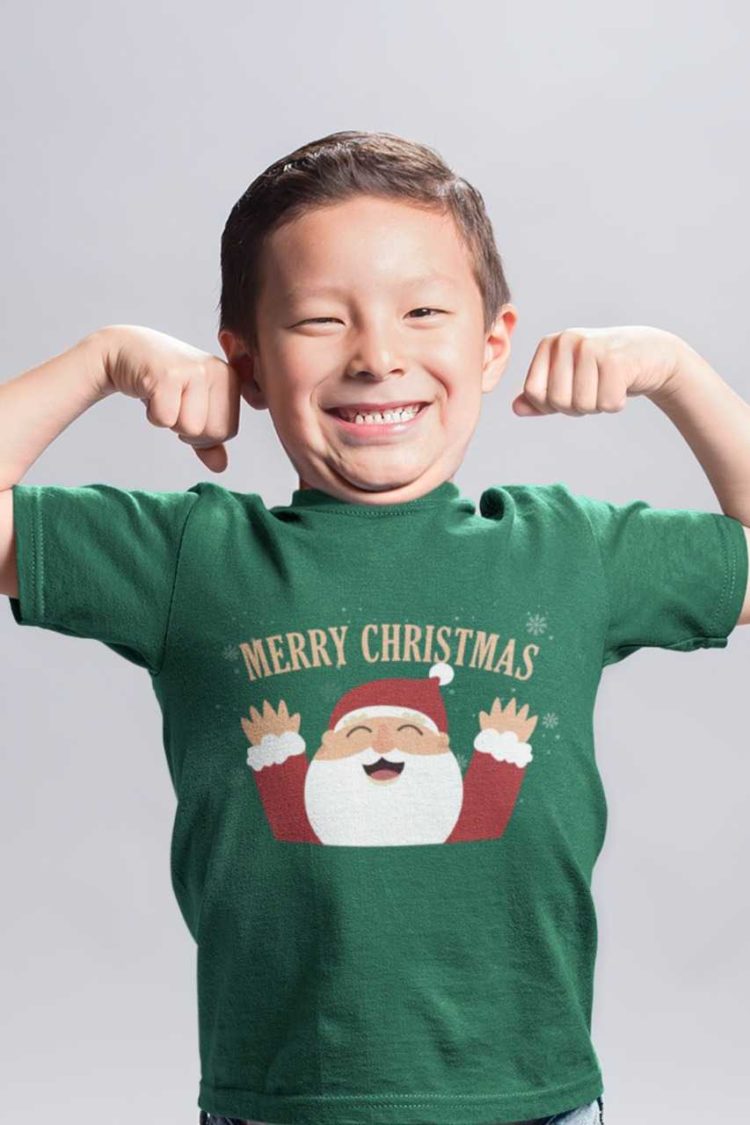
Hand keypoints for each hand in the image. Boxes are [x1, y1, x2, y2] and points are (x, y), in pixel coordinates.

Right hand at [99, 324, 241, 471]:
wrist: (125, 350)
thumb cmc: (162, 381)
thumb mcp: (191, 408)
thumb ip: (209, 439)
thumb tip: (221, 466)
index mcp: (230, 378)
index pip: (228, 432)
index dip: (202, 432)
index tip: (186, 407)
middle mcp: (218, 370)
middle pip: (214, 434)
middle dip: (187, 429)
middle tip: (172, 402)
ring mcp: (195, 370)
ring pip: (191, 428)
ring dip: (168, 420)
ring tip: (162, 395)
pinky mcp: (168, 374)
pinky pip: (165, 420)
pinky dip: (152, 413)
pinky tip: (149, 391)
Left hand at [512, 325, 684, 416]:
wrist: (652, 354)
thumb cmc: (603, 370)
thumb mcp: (568, 381)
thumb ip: (540, 396)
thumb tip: (516, 408)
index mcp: (549, 344)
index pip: (534, 394)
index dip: (554, 404)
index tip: (573, 390)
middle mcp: (567, 340)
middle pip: (558, 402)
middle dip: (578, 407)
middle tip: (596, 388)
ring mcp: (591, 347)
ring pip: (583, 405)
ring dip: (599, 405)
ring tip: (609, 384)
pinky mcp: (616, 359)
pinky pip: (607, 404)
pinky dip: (617, 403)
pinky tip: (624, 384)